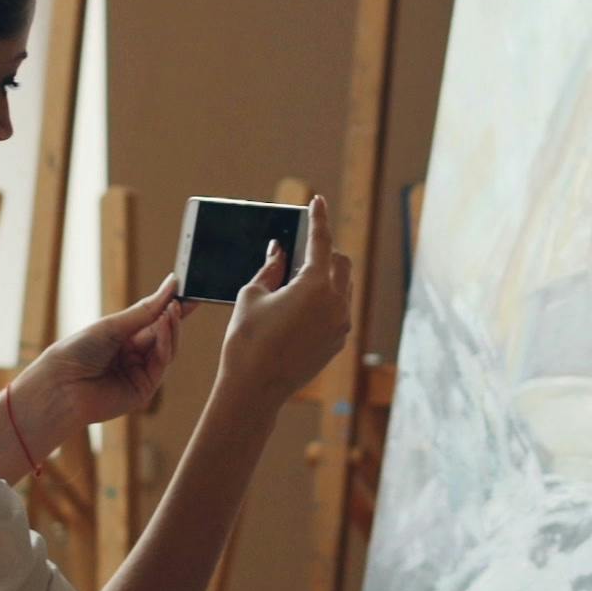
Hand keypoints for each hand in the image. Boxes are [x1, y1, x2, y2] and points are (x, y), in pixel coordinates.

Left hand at [25, 274, 187, 428]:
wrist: (62, 384)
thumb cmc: (79, 350)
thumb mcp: (114, 324)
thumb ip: (146, 310)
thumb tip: (172, 284)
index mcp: (123, 340)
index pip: (154, 321)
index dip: (171, 308)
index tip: (188, 292)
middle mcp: (133, 357)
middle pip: (164, 335)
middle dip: (174, 316)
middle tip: (185, 299)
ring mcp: (140, 374)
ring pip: (168, 349)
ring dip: (172, 328)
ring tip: (172, 310)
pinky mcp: (144, 390)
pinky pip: (162, 363)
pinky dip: (165, 342)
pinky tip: (164, 325)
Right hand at [218, 195, 356, 399]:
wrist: (254, 389)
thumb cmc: (248, 340)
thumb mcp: (252, 295)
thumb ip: (271, 268)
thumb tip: (280, 251)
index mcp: (315, 286)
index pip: (321, 241)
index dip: (317, 218)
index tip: (317, 201)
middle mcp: (336, 304)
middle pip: (341, 263)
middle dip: (324, 252)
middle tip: (300, 250)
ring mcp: (340, 325)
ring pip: (343, 288)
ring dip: (327, 277)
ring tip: (298, 280)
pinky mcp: (337, 342)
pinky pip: (339, 311)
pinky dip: (326, 300)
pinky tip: (301, 307)